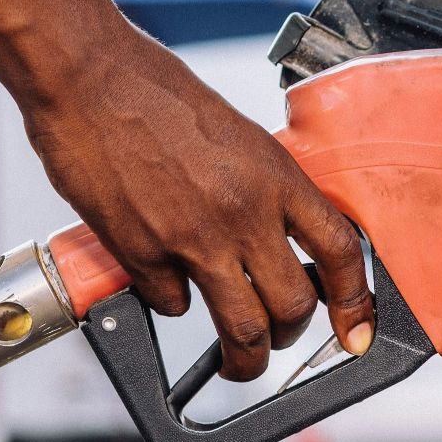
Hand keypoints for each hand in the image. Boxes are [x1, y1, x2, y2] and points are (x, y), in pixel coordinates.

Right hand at [21, 25, 373, 380]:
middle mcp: (244, 211)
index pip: (340, 252)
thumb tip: (277, 236)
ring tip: (237, 363)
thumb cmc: (154, 92)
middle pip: (293, 306)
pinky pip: (172, 305)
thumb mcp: (235, 135)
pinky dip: (171, 302)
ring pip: (241, 328)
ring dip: (244, 358)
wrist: (87, 79)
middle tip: (278, 340)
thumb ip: (260, 188)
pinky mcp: (142, 255)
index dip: (354, 302)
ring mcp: (193, 238)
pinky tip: (162, 278)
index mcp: (275, 175)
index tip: (354, 330)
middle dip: (289, 337)